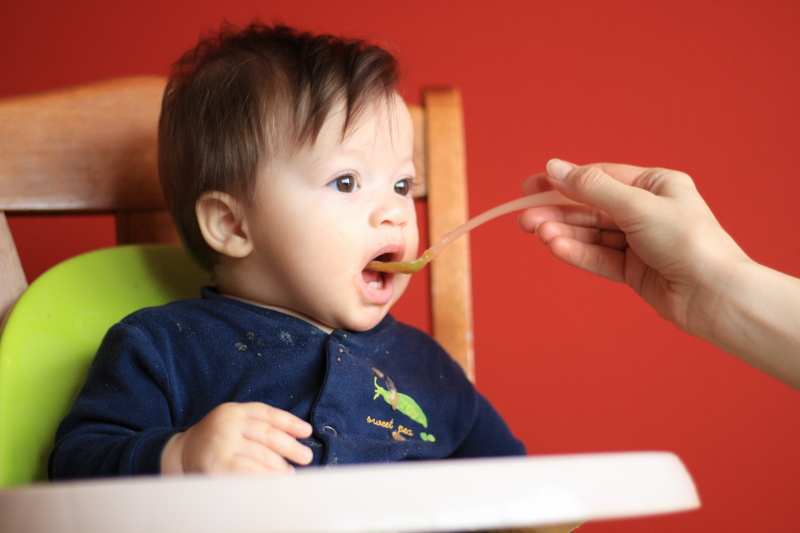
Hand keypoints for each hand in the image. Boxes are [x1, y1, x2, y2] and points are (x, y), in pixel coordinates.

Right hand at [161, 402, 312, 474]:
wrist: (182, 453)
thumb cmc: (217, 437)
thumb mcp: (234, 422)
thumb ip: (260, 424)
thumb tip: (297, 435)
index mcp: (234, 411)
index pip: (267, 414)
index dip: (290, 422)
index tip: (306, 431)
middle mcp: (228, 425)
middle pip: (267, 435)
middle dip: (290, 447)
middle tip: (306, 456)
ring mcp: (222, 446)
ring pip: (260, 455)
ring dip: (280, 466)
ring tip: (290, 472)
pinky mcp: (217, 467)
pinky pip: (247, 472)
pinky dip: (264, 477)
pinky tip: (274, 481)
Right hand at [518, 159, 750, 336]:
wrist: (714, 296)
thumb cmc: (689, 243)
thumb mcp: (637, 206)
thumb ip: (592, 189)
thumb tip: (554, 167)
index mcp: (655, 185)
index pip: (599, 178)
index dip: (563, 181)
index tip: (531, 186)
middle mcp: (646, 211)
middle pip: (590, 208)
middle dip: (557, 212)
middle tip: (524, 217)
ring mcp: (638, 242)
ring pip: (591, 234)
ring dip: (563, 233)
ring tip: (536, 233)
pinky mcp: (633, 271)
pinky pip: (598, 257)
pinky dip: (576, 252)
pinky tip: (555, 247)